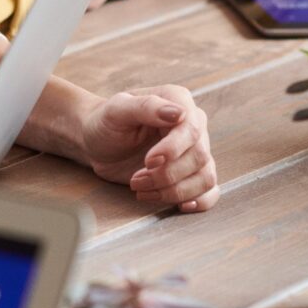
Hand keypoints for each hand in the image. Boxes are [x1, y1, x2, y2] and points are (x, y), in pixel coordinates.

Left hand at [75, 86, 219, 211]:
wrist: (98, 143)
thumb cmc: (106, 122)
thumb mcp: (117, 110)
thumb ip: (147, 106)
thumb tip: (179, 113)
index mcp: (178, 102)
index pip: (192, 129)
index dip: (174, 150)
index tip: (148, 162)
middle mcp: (193, 125)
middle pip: (199, 157)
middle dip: (166, 175)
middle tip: (136, 179)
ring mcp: (194, 151)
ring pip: (205, 177)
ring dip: (174, 191)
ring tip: (142, 189)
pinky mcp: (191, 174)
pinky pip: (209, 190)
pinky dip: (200, 201)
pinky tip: (181, 205)